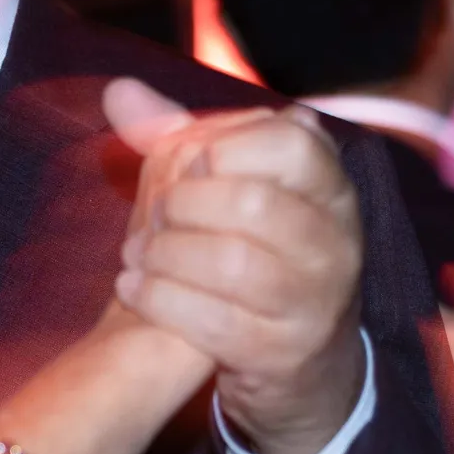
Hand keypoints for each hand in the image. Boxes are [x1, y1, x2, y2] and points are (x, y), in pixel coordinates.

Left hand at [105, 80, 365, 453]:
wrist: (299, 362)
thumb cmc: (255, 256)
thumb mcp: (233, 192)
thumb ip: (180, 139)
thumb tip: (118, 91)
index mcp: (331, 191)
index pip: (294, 142)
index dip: (229, 146)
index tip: (189, 163)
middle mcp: (335, 244)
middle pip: (254, 202)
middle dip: (184, 205)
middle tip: (153, 215)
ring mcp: (313, 303)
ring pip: (233, 263)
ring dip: (166, 255)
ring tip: (137, 254)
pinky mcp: (281, 353)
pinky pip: (214, 322)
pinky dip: (161, 300)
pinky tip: (132, 289)